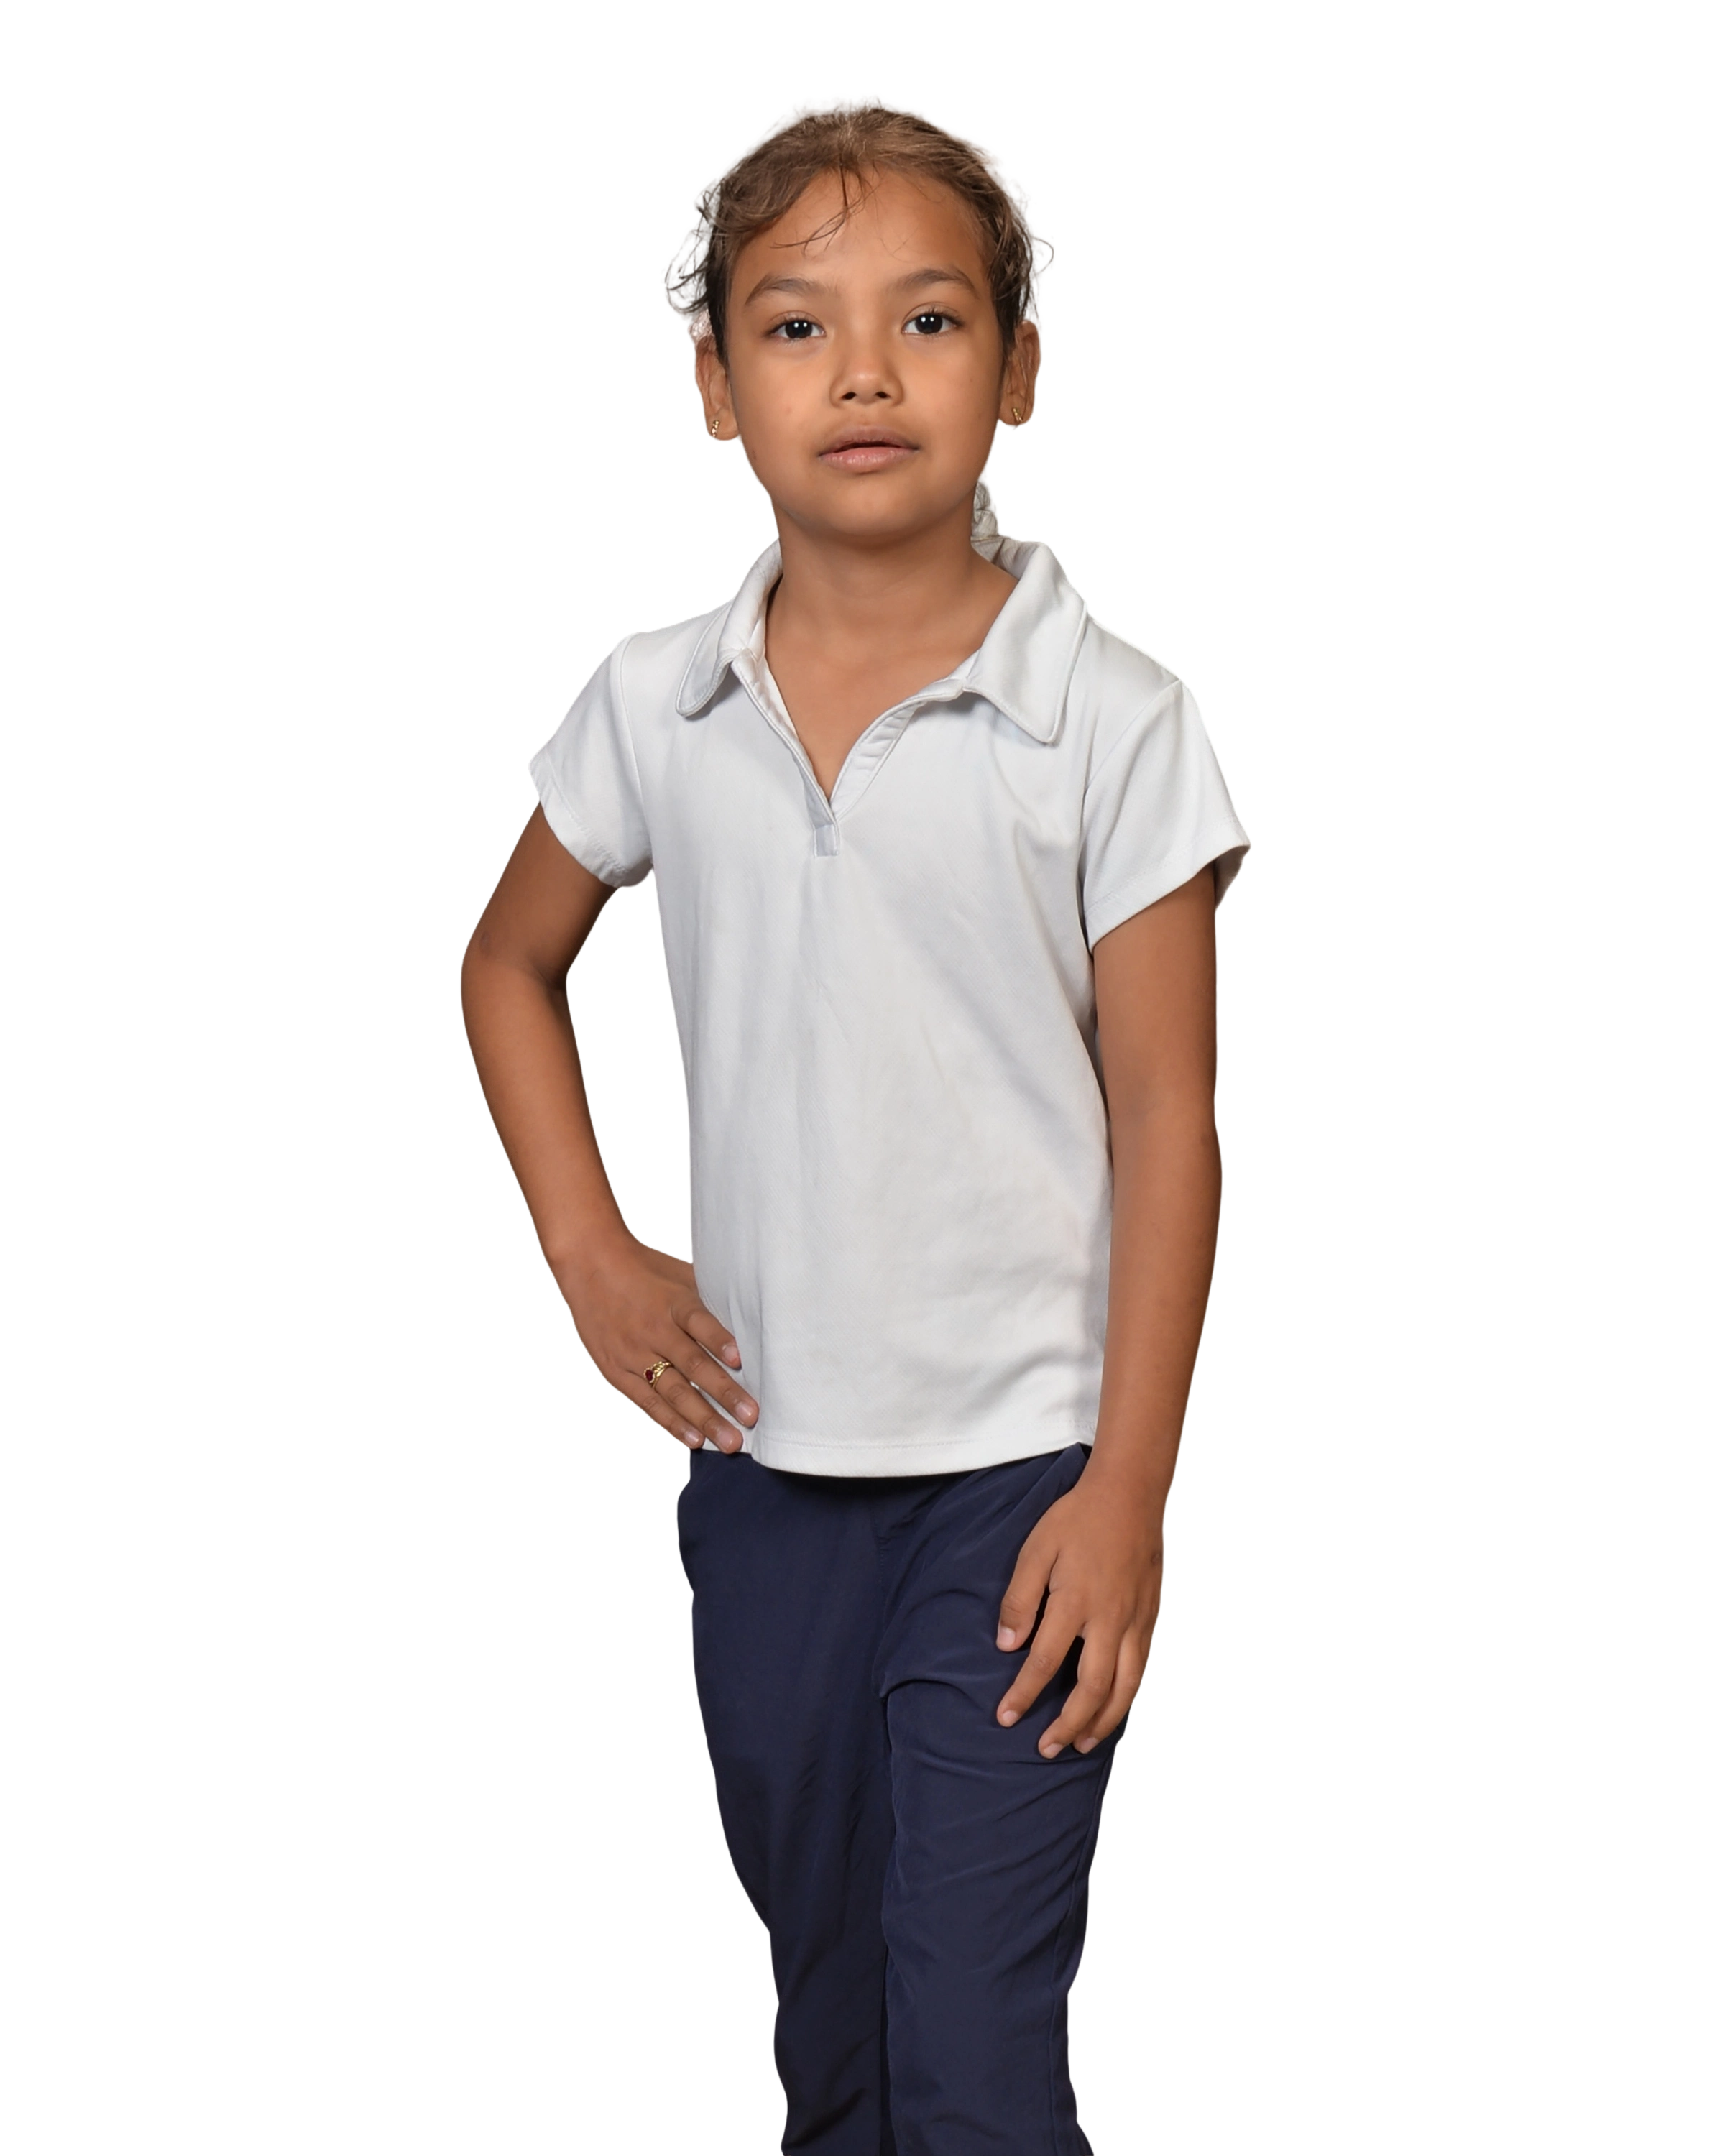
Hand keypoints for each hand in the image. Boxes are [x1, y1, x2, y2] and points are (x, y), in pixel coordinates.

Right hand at [555, 1232, 758, 1452]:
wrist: (589, 1264)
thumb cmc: (644, 1269)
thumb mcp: (679, 1274)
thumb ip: (708, 1298)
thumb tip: (749, 1313)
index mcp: (674, 1302)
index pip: (699, 1322)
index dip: (719, 1340)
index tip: (740, 1359)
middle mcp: (654, 1330)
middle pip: (692, 1365)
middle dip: (724, 1394)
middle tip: (751, 1417)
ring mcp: (634, 1353)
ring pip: (673, 1391)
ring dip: (703, 1418)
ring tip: (729, 1440)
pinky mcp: (616, 1370)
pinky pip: (647, 1402)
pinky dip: (670, 1421)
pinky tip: (693, 1439)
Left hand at [993, 1463, 1166, 1758]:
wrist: (1131, 1493)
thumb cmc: (1078, 1518)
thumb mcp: (1036, 1549)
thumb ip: (1020, 1599)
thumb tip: (1006, 1645)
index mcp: (1076, 1603)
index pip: (1044, 1663)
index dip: (1023, 1695)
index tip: (1006, 1718)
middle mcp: (1110, 1620)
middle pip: (1091, 1689)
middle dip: (1066, 1724)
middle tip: (1046, 1748)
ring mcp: (1136, 1621)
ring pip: (1124, 1687)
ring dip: (1102, 1721)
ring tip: (1082, 1743)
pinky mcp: (1152, 1617)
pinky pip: (1142, 1669)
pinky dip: (1127, 1697)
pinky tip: (1114, 1707)